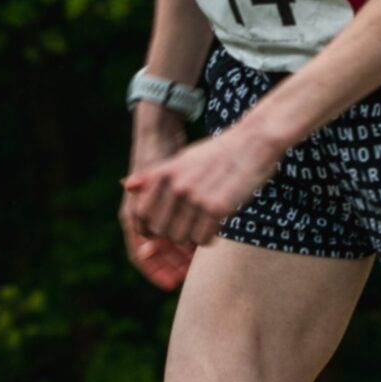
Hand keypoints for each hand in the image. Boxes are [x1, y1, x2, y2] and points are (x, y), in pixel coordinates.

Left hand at [122, 120, 283, 271]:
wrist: (254, 143)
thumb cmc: (218, 153)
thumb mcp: (182, 158)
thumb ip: (155, 175)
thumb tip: (126, 185)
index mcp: (165, 172)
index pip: (142, 213)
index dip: (149, 226)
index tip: (161, 228)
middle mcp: (176, 185)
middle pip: (162, 230)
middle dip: (173, 233)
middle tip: (189, 225)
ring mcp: (196, 197)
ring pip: (182, 238)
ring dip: (192, 237)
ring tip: (204, 223)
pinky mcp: (216, 207)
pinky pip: (203, 239)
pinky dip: (209, 238)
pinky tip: (216, 224)